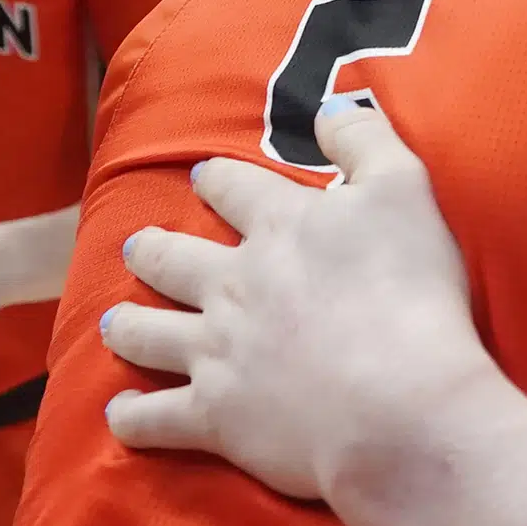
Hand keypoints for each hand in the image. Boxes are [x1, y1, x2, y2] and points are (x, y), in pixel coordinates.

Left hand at [103, 108, 493, 502]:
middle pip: (172, 259)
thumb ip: (365, 140)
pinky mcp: (213, 417)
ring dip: (126, 325)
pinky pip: (154, 418)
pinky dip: (133, 417)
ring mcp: (215, 352)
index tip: (201, 178)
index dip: (215, 180)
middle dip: (151, 250)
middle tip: (136, 247)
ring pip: (149, 334)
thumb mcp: (406, 190)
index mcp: (278, 226)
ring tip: (113, 321)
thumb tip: (329, 107)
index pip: (231, 187)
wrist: (400, 403)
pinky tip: (119, 414)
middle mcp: (231, 283)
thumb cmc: (413, 293)